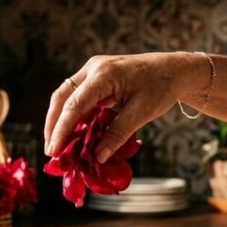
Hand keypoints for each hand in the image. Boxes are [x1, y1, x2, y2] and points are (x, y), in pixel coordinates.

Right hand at [44, 52, 204, 161]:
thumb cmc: (160, 88)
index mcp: (103, 74)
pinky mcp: (96, 77)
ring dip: (60, 120)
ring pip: (66, 96)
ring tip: (59, 145)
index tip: (54, 151)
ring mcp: (93, 70)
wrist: (174, 70)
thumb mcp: (141, 113)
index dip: (61, 130)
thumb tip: (98, 157)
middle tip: (52, 151)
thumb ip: (117, 134)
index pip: (74, 105)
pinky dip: (73, 115)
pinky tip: (74, 133)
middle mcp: (93, 68)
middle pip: (62, 97)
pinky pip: (78, 96)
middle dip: (53, 125)